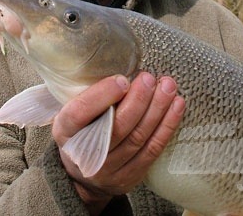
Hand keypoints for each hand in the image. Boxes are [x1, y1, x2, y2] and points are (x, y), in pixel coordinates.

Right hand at [51, 72, 184, 214]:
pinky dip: (167, 126)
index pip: (79, 114)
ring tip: (168, 86)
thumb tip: (120, 67)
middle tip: (150, 78)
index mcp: (65, 132)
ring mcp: (109, 169)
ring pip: (138, 137)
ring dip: (157, 109)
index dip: (101, 96)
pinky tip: (177, 105)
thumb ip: (88, 95)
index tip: (122, 79)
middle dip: (138, 100)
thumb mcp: (71, 112)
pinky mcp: (130, 176)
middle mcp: (84, 154)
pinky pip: (153, 149)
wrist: (81, 176)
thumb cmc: (79, 130)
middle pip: (116, 127)